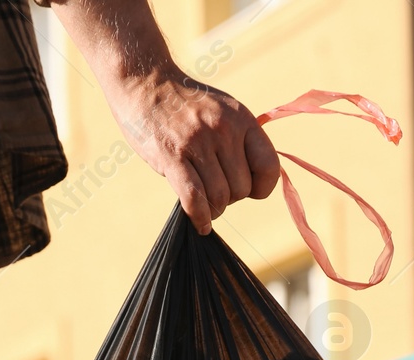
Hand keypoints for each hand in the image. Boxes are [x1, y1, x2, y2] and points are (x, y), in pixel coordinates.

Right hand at [43, 0, 280, 234]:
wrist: (144, 82)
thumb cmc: (185, 104)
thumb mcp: (223, 111)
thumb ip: (240, 141)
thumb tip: (252, 182)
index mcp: (242, 119)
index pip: (269, 167)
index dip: (261, 187)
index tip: (248, 188)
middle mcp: (224, 130)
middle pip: (241, 189)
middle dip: (230, 198)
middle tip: (215, 192)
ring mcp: (198, 143)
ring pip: (219, 198)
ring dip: (214, 210)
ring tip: (205, 207)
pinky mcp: (172, 156)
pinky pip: (194, 199)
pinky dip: (199, 217)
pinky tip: (200, 224)